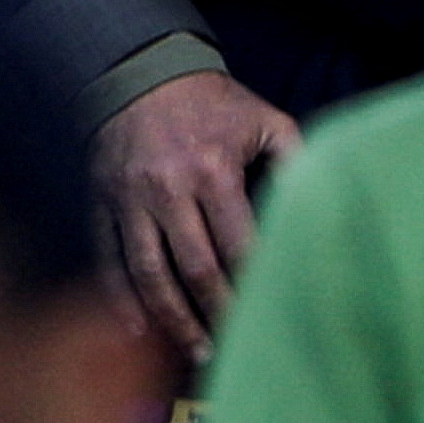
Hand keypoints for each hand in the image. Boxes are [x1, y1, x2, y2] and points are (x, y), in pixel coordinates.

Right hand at [93, 66, 298, 355]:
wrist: (139, 70)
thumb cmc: (213, 102)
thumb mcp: (265, 120)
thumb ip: (297, 162)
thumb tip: (322, 210)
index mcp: (212, 171)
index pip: (239, 246)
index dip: (257, 287)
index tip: (275, 319)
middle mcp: (167, 188)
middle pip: (196, 269)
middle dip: (220, 315)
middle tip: (240, 352)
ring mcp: (128, 197)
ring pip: (148, 272)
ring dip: (172, 317)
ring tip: (196, 351)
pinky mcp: (101, 199)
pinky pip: (107, 255)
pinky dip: (118, 295)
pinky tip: (136, 329)